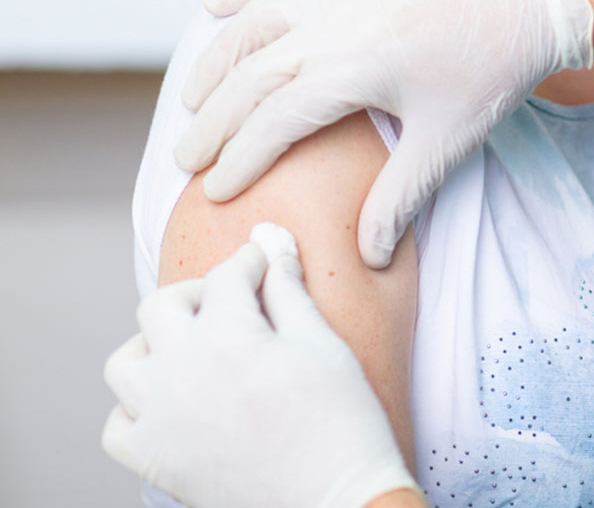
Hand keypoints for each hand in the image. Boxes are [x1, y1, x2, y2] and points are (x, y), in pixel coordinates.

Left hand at [102, 225, 423, 507]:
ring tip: (194, 349)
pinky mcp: (155, 461)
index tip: (265, 263)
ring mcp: (160, 421)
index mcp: (229, 339)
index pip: (225, 276)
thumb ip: (289, 291)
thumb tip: (273, 244)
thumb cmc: (342, 423)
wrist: (336, 501)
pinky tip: (176, 401)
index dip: (251, 261)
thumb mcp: (324, 345)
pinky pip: (118, 424)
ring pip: (124, 361)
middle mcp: (181, 374)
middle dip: (197, 293)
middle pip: (160, 306)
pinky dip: (138, 406)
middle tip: (231, 302)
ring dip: (155, 345)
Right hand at [172, 0, 593, 266]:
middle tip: (187, 160)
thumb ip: (400, 199)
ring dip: (216, 61)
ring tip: (192, 99)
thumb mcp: (447, 142)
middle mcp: (330, 23)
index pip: (271, 122)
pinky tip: (218, 7)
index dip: (239, 160)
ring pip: (253, 23)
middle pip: (248, 76)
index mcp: (350, 70)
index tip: (215, 191)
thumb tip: (369, 258)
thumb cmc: (493, 71)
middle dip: (212, 122)